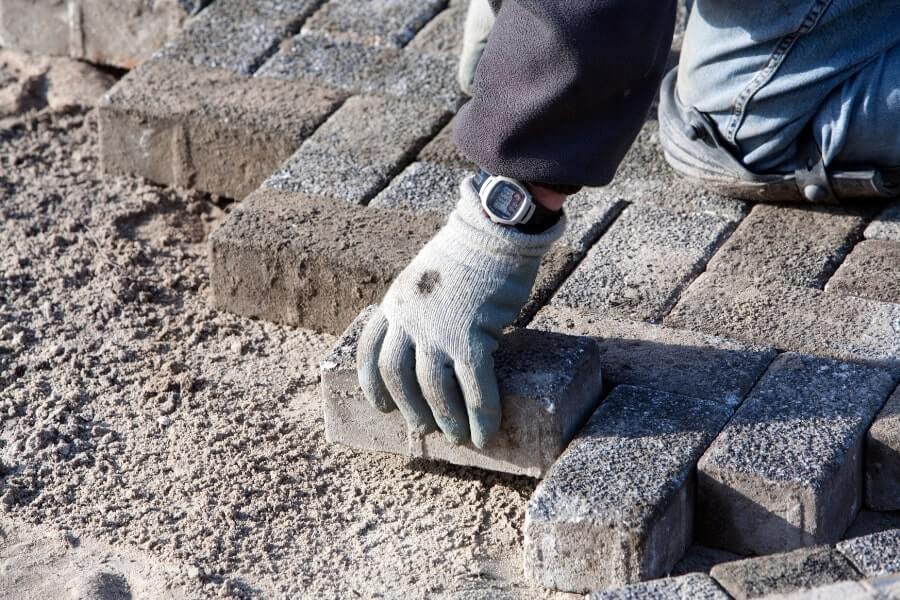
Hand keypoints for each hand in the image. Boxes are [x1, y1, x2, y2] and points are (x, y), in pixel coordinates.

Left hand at [357, 178, 564, 446]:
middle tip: (422, 428)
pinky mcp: (472, 337)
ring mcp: (438, 330)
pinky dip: (480, 416)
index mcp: (395, 303)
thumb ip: (422, 308)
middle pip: (396, 375)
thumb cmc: (469, 252)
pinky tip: (484, 433)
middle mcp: (408, 320)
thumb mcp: (426, 278)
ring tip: (457, 436)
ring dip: (445, 418)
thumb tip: (438, 340)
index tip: (380, 406)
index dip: (371, 384)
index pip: (369, 350)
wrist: (494, 232)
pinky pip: (474, 387)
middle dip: (408, 407)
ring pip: (433, 388)